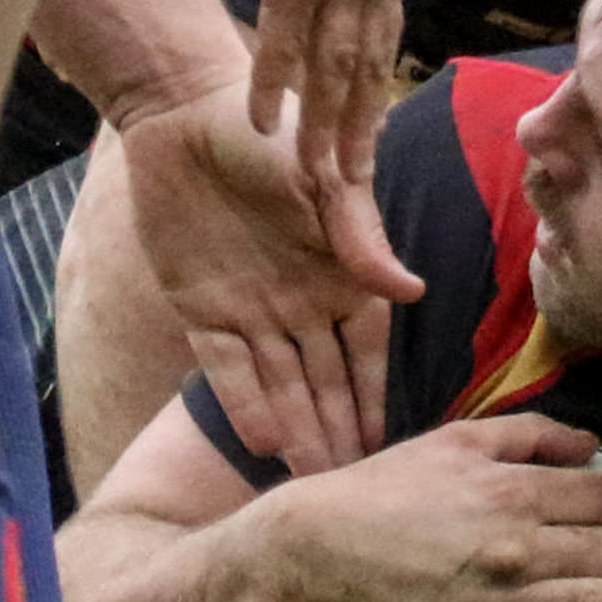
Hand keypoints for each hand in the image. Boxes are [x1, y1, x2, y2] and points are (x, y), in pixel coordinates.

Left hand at [119, 83, 423, 473]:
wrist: (188, 112)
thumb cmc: (275, 133)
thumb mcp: (329, 179)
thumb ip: (363, 240)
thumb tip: (413, 292)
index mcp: (344, 274)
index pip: (369, 351)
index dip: (378, 397)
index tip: (393, 445)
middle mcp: (304, 301)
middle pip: (326, 381)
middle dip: (339, 432)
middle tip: (354, 489)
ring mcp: (252, 309)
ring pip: (280, 384)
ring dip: (298, 430)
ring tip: (313, 482)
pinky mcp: (201, 308)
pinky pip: (224, 366)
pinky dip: (242, 402)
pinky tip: (263, 440)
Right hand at [224, 0, 405, 183]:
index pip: (387, 31)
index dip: (378, 79)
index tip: (374, 119)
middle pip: (369, 64)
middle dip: (363, 126)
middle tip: (356, 178)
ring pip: (333, 67)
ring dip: (325, 125)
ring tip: (318, 174)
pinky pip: (284, 44)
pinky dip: (276, 86)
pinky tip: (265, 121)